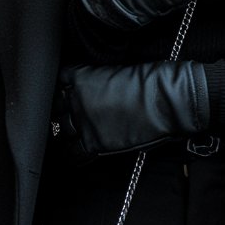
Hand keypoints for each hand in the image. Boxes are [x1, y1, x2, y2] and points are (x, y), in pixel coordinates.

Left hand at [50, 60, 210, 163]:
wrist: (167, 101)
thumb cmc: (152, 82)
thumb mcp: (119, 71)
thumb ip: (101, 81)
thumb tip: (97, 90)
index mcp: (82, 76)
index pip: (61, 79)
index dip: (67, 85)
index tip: (72, 89)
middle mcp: (78, 98)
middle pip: (57, 105)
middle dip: (63, 108)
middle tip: (72, 111)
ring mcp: (83, 120)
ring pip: (59, 127)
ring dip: (65, 129)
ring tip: (72, 131)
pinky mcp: (93, 142)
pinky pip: (72, 152)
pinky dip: (71, 152)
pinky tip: (76, 151)